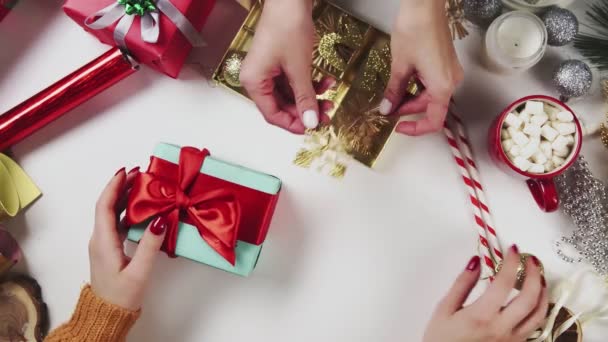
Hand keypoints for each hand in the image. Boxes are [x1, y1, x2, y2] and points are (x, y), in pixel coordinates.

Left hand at [88, 167, 167, 310]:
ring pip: (112, 213)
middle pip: (108, 205)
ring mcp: (103, 244)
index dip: (114, 186)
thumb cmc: (120, 297)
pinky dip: (127, 211)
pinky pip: (116, 223)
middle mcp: (100, 239)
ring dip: (125, 197)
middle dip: (122, 186)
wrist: (106, 315)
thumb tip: (160, 220)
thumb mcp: (139, 272)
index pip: (105, 205)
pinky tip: (141, 210)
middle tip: (140, 173)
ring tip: (142, 186)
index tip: (126, 171)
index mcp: (103, 241)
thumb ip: (150, 246)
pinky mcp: (109, 249)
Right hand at [240, 0, 323, 133]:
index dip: (293, 124)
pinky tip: (326, 82)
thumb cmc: (286, 25)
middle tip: (325, 114)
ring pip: (291, 95)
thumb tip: (310, 121)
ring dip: (311, 97)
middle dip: (306, 110)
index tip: (311, 127)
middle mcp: (258, 78)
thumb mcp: (299, 68)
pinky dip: (310, 84)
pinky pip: (295, 82)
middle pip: (282, 106)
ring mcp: (269, 70)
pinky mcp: (280, 63)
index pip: (272, 114)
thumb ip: (305, 97)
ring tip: (329, 98)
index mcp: (254, 82)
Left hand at [380, 0, 462, 135]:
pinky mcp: (445, 64)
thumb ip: (394, 91)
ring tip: (391, 95)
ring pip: (430, 96)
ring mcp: (450, 72)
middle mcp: (451, 82)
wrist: (425, 5)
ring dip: (411, 99)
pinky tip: (401, 83)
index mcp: (442, 87)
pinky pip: (433, 84)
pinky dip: (417, 87)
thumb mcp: (399, 66)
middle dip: (408, 110)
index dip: (416, 129)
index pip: (434, 121)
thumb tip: (387, 109)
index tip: (399, 127)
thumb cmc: (415, 31)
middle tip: (387, 108)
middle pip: (430, 108)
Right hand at [423, 245, 548, 341]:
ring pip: (539, 314)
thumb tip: (475, 262)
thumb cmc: (441, 341)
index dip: (512, 262)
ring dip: (542, 292)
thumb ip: (462, 284)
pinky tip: (534, 301)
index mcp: (482, 316)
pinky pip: (534, 326)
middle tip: (531, 260)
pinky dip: (539, 310)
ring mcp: (511, 339)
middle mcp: (501, 328)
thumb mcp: (445, 309)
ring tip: (538, 277)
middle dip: (534, 274)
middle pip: (530, 298)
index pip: (505, 282)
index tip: (513, 250)